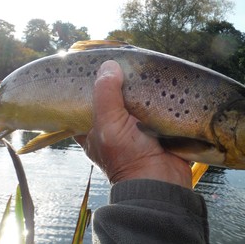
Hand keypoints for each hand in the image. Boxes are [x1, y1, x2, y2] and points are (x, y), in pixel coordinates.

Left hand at [74, 60, 191, 188]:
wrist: (162, 181)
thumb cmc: (128, 157)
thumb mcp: (109, 124)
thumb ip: (105, 94)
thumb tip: (109, 65)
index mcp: (93, 130)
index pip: (82, 103)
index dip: (86, 86)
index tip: (91, 66)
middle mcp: (112, 128)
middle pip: (111, 98)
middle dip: (116, 83)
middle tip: (120, 61)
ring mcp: (134, 128)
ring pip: (132, 101)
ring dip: (138, 88)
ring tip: (139, 65)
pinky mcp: (154, 128)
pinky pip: (152, 107)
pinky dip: (154, 96)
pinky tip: (156, 80)